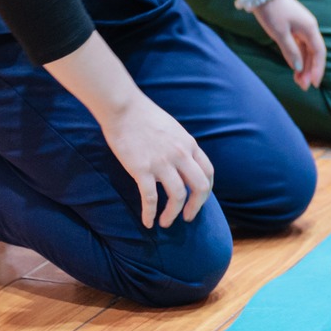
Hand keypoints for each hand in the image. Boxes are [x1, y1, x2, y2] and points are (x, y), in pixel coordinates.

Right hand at [98, 92, 215, 229]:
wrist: (122, 107)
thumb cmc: (144, 116)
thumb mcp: (173, 129)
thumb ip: (181, 146)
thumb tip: (184, 163)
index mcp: (189, 144)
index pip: (208, 173)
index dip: (206, 191)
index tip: (198, 200)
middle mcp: (180, 155)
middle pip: (200, 188)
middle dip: (196, 207)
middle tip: (188, 218)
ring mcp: (162, 163)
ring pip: (178, 196)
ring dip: (173, 214)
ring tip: (166, 223)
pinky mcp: (142, 169)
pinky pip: (150, 198)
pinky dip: (150, 213)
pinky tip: (147, 222)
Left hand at [252, 0, 326, 89]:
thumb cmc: (272, 11)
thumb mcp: (279, 33)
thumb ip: (290, 51)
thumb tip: (298, 67)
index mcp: (309, 29)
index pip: (319, 53)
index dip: (318, 69)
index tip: (314, 84)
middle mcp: (309, 28)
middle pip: (314, 53)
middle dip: (310, 70)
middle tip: (303, 87)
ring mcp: (302, 27)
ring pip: (306, 50)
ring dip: (304, 65)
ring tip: (298, 81)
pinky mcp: (294, 27)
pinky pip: (300, 45)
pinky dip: (298, 57)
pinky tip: (294, 67)